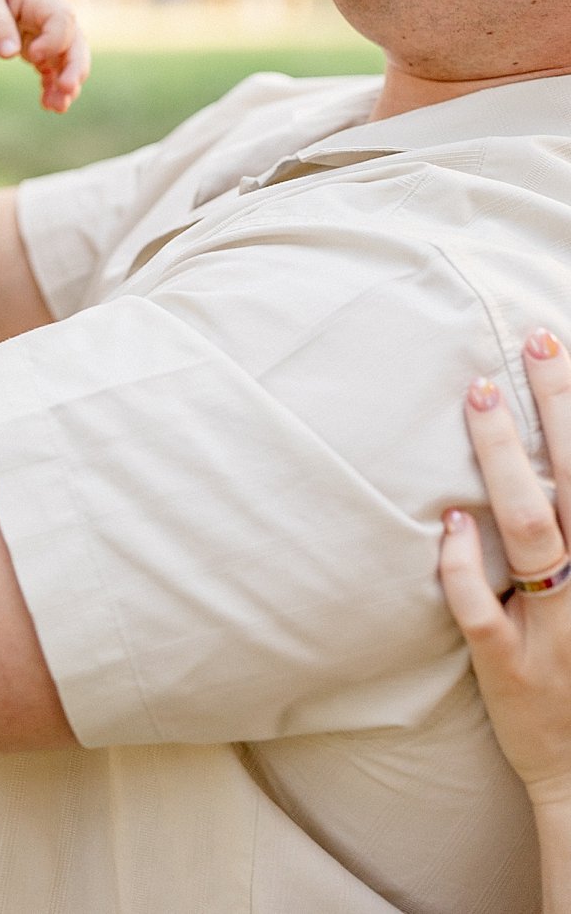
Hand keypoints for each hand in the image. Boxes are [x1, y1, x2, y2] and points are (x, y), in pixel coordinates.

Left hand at [0, 0, 90, 112]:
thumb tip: (9, 54)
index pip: (61, 22)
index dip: (52, 42)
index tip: (31, 57)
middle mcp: (51, 17)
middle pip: (76, 44)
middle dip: (74, 68)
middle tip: (66, 90)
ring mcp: (47, 34)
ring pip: (68, 61)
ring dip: (66, 83)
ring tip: (56, 108)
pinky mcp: (37, 47)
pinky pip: (52, 69)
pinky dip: (52, 86)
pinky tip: (47, 105)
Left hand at [440, 329, 570, 813]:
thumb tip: (551, 459)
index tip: (556, 343)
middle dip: (559, 408)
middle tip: (533, 344)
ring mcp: (557, 629)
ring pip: (532, 532)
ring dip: (505, 459)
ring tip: (480, 395)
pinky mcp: (509, 666)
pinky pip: (482, 607)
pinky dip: (465, 561)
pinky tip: (449, 521)